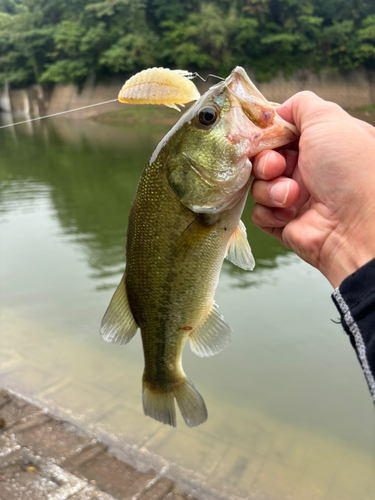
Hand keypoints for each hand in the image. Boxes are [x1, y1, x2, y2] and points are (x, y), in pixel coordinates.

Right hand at [251, 91, 374, 287]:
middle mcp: (308, 170)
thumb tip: (278, 112)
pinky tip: (290, 214)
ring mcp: (294, 197)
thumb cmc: (348, 169)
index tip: (264, 135)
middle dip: (266, 161)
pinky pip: (259, 212)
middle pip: (265, 158)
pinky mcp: (283, 223)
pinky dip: (270, 211)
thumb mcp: (328, 119)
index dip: (269, 134)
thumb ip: (301, 104)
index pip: (281, 133)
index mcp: (320, 145)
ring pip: (259, 185)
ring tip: (293, 196)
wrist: (355, 225)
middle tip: (278, 167)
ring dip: (271, 188)